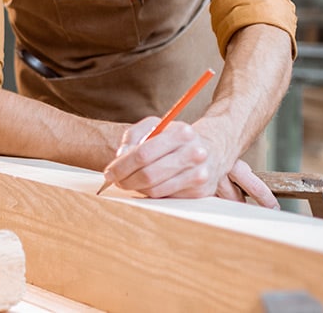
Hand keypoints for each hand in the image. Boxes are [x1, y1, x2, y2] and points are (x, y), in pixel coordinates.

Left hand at [100, 118, 278, 208]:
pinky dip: (152, 194)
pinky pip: (166, 198)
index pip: (143, 153)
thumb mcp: (156, 125)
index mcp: (182, 133)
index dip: (122, 165)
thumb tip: (120, 155)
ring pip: (156, 190)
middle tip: (115, 181)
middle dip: (126, 180)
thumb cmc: (176, 137)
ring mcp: (200, 175)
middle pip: (148, 174)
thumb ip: (134, 135)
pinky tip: (148, 186)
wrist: (213, 149)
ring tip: (129, 182)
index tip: (109, 172)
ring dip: (136, 189)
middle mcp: (195, 154)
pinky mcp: (201, 192)